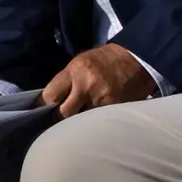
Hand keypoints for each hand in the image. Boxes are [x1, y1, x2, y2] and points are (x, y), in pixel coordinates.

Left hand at [41, 44, 155, 117]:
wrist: (138, 58)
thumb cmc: (106, 59)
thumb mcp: (81, 62)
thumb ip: (67, 80)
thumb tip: (50, 101)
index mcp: (76, 71)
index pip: (50, 96)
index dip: (44, 105)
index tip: (43, 110)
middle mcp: (87, 85)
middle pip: (63, 114)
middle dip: (60, 117)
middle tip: (60, 119)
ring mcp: (103, 99)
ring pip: (80, 121)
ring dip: (78, 122)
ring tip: (78, 122)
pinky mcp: (116, 108)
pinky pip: (97, 121)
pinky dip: (94, 123)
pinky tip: (95, 121)